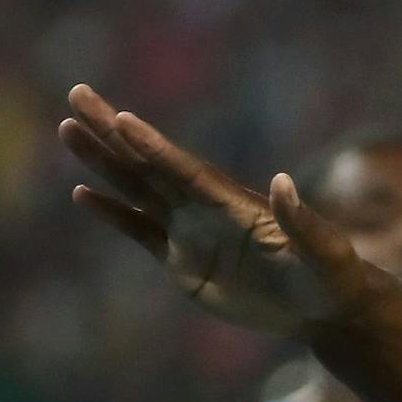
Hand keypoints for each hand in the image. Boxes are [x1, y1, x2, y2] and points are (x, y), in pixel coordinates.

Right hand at [60, 84, 369, 337]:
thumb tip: (283, 181)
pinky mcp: (182, 262)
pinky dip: (111, 212)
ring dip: (103, 161)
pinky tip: (82, 191)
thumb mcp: (325, 252)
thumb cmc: (334, 278)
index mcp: (234, 203)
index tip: (120, 117)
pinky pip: (139, 230)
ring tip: (67, 129)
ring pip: (136, 189)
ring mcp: (191, 233)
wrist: (326, 308)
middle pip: (149, 164)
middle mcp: (206, 209)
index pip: (184, 169)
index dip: (152, 146)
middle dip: (111, 131)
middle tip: (77, 93)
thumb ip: (303, 222)